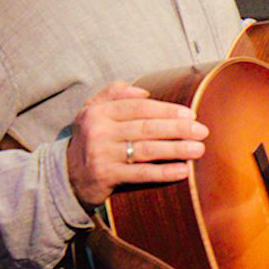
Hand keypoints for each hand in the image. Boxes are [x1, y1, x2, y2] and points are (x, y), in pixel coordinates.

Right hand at [67, 82, 206, 207]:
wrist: (66, 175)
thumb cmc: (91, 139)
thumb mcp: (93, 111)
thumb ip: (114, 94)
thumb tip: (145, 92)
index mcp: (99, 112)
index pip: (139, 107)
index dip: (167, 110)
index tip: (190, 115)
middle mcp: (99, 131)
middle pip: (146, 128)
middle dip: (178, 129)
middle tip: (202, 131)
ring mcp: (102, 155)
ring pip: (146, 150)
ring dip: (176, 149)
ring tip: (198, 149)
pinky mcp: (106, 177)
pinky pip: (141, 174)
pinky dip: (164, 172)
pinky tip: (183, 170)